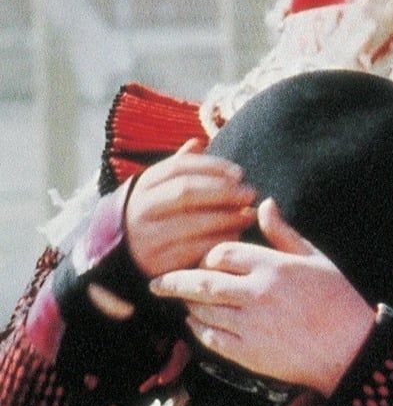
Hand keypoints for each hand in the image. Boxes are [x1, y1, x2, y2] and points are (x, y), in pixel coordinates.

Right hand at [123, 139, 255, 279]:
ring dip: (227, 217)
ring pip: (192, 221)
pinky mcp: (157, 263)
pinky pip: (194, 249)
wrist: (128, 257)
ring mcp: (146, 236)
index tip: (239, 173)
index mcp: (143, 185)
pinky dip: (219, 240)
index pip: (179, 167)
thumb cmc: (158, 215)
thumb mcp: (159, 189)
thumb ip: (179, 167)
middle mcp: (140, 209)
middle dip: (223, 191)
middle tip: (250, 193)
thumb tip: (199, 142)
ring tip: (249, 215)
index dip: (213, 167)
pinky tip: (236, 235)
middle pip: (186, 192)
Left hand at [149, 199, 375, 393]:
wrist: (349, 349)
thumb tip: (265, 204)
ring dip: (187, 305)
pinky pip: (210, 338)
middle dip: (174, 282)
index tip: (203, 260)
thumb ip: (283, 233)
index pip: (223, 253)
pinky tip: (196, 324)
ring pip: (202, 310)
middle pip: (202, 282)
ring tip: (182, 301)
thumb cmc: (337, 300)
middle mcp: (258, 294)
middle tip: (157, 283)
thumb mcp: (315, 259)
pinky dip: (197, 329)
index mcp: (274, 267)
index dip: (208, 255)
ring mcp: (251, 325)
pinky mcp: (248, 352)